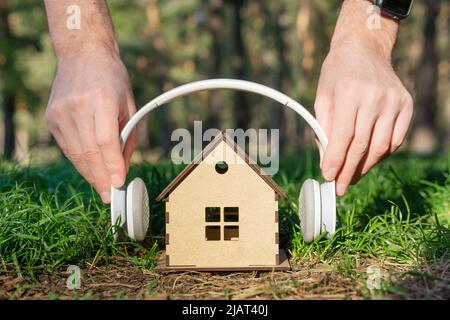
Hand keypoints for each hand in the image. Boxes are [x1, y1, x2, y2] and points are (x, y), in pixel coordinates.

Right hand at [45, 51, 137, 202]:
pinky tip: (90, 170)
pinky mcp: (51, 117)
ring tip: (102, 187)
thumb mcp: (130, 104)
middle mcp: (78, 106)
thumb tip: (123, 168)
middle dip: (100, 178)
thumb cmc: (113, 79)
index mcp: (101, 99)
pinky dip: (79, 161)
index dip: (112, 165)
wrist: (82, 55)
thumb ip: (129, 136)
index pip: (105, 141)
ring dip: (90, 174)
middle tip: (110, 196)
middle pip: (88, 152)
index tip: (119, 184)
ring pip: (75, 154)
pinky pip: (67, 147)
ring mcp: (60, 112)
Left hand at [315, 41, 412, 195]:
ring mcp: (394, 101)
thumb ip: (324, 129)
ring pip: (380, 147)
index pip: (342, 137)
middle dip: (349, 171)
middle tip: (340, 187)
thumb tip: (327, 162)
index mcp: (349, 93)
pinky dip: (382, 154)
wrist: (365, 49)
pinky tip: (369, 160)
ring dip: (365, 167)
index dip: (335, 161)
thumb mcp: (322, 97)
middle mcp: (374, 97)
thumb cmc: (337, 75)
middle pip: (362, 146)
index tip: (328, 177)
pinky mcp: (406, 105)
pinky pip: (396, 140)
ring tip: (352, 177)